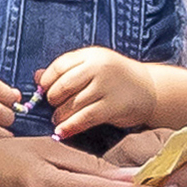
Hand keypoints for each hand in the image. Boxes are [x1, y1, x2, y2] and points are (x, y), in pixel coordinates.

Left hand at [37, 46, 155, 143]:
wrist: (150, 89)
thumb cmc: (115, 78)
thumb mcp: (93, 67)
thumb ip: (67, 70)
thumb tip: (36, 76)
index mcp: (92, 55)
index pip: (60, 65)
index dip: (47, 80)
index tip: (43, 91)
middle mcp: (100, 67)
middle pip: (64, 85)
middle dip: (53, 99)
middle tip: (53, 106)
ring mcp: (108, 86)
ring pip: (73, 103)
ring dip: (60, 115)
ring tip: (57, 120)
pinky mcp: (113, 106)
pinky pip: (85, 118)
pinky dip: (70, 126)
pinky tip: (62, 132)